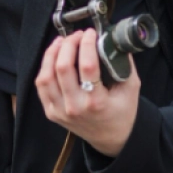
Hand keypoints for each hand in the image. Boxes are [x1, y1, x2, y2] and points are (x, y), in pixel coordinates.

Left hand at [35, 29, 139, 157]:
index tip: (90, 33)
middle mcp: (75, 107)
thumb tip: (114, 39)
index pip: (87, 66)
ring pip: (46, 76)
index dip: (86, 44)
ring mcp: (60, 111)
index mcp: (96, 102)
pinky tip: (53, 57)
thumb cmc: (122, 113)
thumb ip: (124, 63)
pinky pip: (41, 86)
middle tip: (76, 35)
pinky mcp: (51, 112)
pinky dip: (44, 68)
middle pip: (62, 67)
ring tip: (62, 41)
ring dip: (52, 53)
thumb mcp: (131, 88)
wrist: (111, 139)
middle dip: (69, 44)